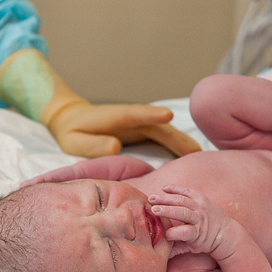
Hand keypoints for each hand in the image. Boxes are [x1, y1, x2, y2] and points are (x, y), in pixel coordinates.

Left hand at [47, 102, 200, 157]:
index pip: (136, 114)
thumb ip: (94, 144)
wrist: (73, 119)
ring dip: (181, 142)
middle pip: (158, 126)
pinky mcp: (143, 131)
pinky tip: (188, 156)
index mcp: (115, 117)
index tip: (168, 115)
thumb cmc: (73, 131)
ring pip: (164, 132)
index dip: (151, 114)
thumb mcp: (75, 140)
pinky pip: (162, 137)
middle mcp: (132, 118)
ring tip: (198, 156)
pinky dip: (176, 145)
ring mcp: (139, 124)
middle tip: (194, 151)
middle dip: (176, 137)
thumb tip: (116, 146)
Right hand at [148, 185, 229, 257]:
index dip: (173, 233)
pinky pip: (187, 191)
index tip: (163, 234)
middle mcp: (200, 218)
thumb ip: (175, 250)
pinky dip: (175, 188)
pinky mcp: (201, 198)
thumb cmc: (204, 241)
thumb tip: (159, 258)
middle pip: (183, 213)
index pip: (185, 232)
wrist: (224, 231)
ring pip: (182, 200)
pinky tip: (163, 188)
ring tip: (151, 198)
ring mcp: (201, 206)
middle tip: (152, 210)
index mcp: (197, 233)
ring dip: (166, 198)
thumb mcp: (192, 248)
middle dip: (167, 211)